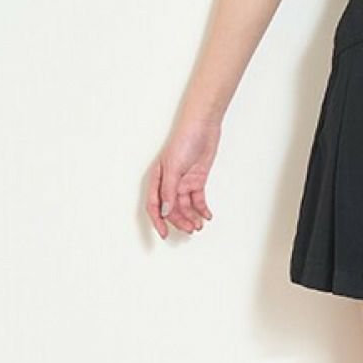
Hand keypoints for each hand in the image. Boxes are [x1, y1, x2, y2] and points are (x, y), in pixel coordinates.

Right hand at [147, 118, 221, 238]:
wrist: (203, 128)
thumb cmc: (183, 142)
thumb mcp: (174, 167)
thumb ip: (169, 190)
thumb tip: (166, 211)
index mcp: (158, 179)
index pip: (155, 205)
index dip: (158, 221)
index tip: (165, 234)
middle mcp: (169, 183)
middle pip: (172, 209)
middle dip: (180, 221)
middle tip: (191, 230)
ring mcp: (183, 183)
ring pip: (185, 206)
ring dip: (192, 217)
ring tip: (200, 225)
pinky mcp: (196, 181)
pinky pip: (198, 200)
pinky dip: (202, 209)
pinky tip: (207, 216)